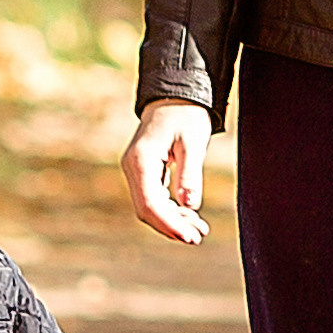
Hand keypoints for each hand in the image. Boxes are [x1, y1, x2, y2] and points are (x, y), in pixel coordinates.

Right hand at [123, 99, 211, 244]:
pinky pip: (154, 198)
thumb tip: (189, 205)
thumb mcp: (192, 142)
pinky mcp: (146, 172)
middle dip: (171, 227)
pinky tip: (190, 216)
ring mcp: (137, 170)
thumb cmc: (186, 115)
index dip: (169, 224)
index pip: (150, 203)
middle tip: (198, 237)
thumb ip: (189, 174)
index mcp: (141, 160)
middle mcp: (133, 167)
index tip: (190, 237)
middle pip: (147, 210)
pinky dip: (171, 210)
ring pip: (150, 207)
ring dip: (172, 221)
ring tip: (199, 230)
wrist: (175, 95)